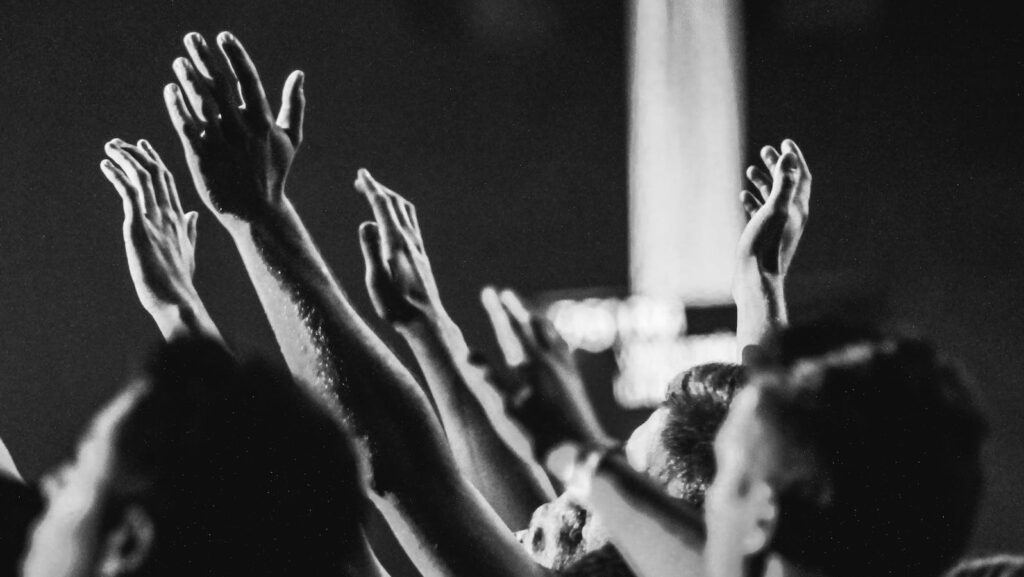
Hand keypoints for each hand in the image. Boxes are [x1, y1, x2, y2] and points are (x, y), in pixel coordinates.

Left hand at [101, 139, 199, 314]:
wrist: (178, 300)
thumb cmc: (180, 282)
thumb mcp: (188, 252)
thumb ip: (190, 230)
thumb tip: (193, 214)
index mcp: (179, 220)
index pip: (167, 182)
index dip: (155, 161)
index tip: (143, 146)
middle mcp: (169, 214)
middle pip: (156, 173)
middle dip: (138, 153)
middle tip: (121, 143)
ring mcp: (155, 219)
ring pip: (142, 177)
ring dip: (125, 158)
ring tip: (110, 148)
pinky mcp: (139, 226)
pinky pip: (128, 192)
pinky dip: (117, 175)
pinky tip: (106, 165)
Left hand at [164, 31, 304, 224]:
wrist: (256, 211)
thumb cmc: (272, 173)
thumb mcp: (290, 139)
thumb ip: (293, 105)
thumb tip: (298, 74)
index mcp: (263, 123)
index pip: (248, 81)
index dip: (235, 57)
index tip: (223, 36)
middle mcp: (241, 130)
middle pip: (221, 86)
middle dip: (205, 60)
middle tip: (191, 38)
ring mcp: (221, 144)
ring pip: (202, 104)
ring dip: (189, 80)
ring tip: (179, 61)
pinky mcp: (202, 158)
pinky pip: (187, 128)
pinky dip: (178, 109)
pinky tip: (170, 90)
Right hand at [356, 169, 444, 325]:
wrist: (427, 322)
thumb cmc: (398, 307)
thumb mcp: (377, 282)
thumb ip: (371, 251)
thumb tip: (366, 223)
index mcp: (396, 243)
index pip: (383, 207)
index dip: (371, 188)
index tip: (362, 174)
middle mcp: (410, 241)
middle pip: (396, 204)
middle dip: (379, 189)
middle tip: (361, 181)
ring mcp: (418, 249)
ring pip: (407, 212)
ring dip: (391, 199)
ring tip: (377, 196)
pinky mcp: (421, 257)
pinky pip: (411, 224)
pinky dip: (399, 213)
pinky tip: (394, 222)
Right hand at [480, 288, 610, 458]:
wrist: (582, 454)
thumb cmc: (538, 437)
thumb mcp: (506, 412)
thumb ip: (488, 381)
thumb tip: (467, 354)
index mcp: (531, 365)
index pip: (510, 330)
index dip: (498, 310)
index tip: (489, 290)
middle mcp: (551, 362)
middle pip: (532, 328)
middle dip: (516, 309)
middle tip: (505, 293)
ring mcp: (566, 372)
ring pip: (552, 337)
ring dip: (538, 322)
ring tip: (532, 314)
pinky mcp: (576, 385)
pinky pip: (565, 352)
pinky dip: (557, 341)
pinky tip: (560, 347)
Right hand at [736, 139, 810, 281]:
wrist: (755, 280)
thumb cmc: (765, 245)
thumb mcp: (775, 209)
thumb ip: (784, 182)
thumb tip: (789, 155)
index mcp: (797, 209)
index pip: (801, 177)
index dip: (794, 159)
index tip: (785, 142)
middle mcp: (790, 217)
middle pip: (786, 185)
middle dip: (777, 166)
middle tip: (765, 150)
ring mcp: (776, 228)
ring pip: (772, 198)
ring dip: (763, 182)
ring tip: (751, 170)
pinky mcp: (762, 238)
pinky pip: (760, 213)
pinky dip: (753, 201)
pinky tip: (744, 195)